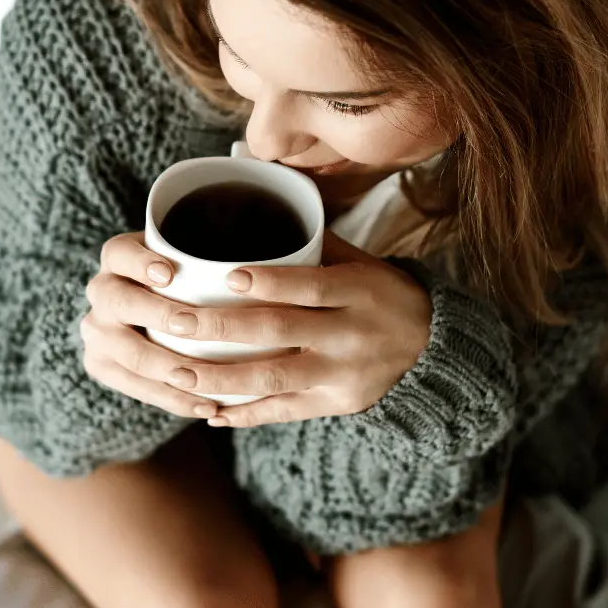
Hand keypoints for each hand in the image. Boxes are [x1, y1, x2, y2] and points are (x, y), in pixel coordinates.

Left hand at [81, 230, 430, 426]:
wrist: (433, 347)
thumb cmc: (377, 292)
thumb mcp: (359, 260)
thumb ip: (310, 239)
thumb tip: (255, 192)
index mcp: (360, 290)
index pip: (311, 286)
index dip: (270, 282)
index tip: (227, 277)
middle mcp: (353, 334)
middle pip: (280, 333)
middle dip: (221, 329)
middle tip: (175, 323)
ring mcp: (344, 374)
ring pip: (274, 380)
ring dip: (220, 381)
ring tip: (176, 375)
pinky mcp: (337, 404)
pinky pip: (285, 412)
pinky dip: (245, 415)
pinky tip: (208, 413)